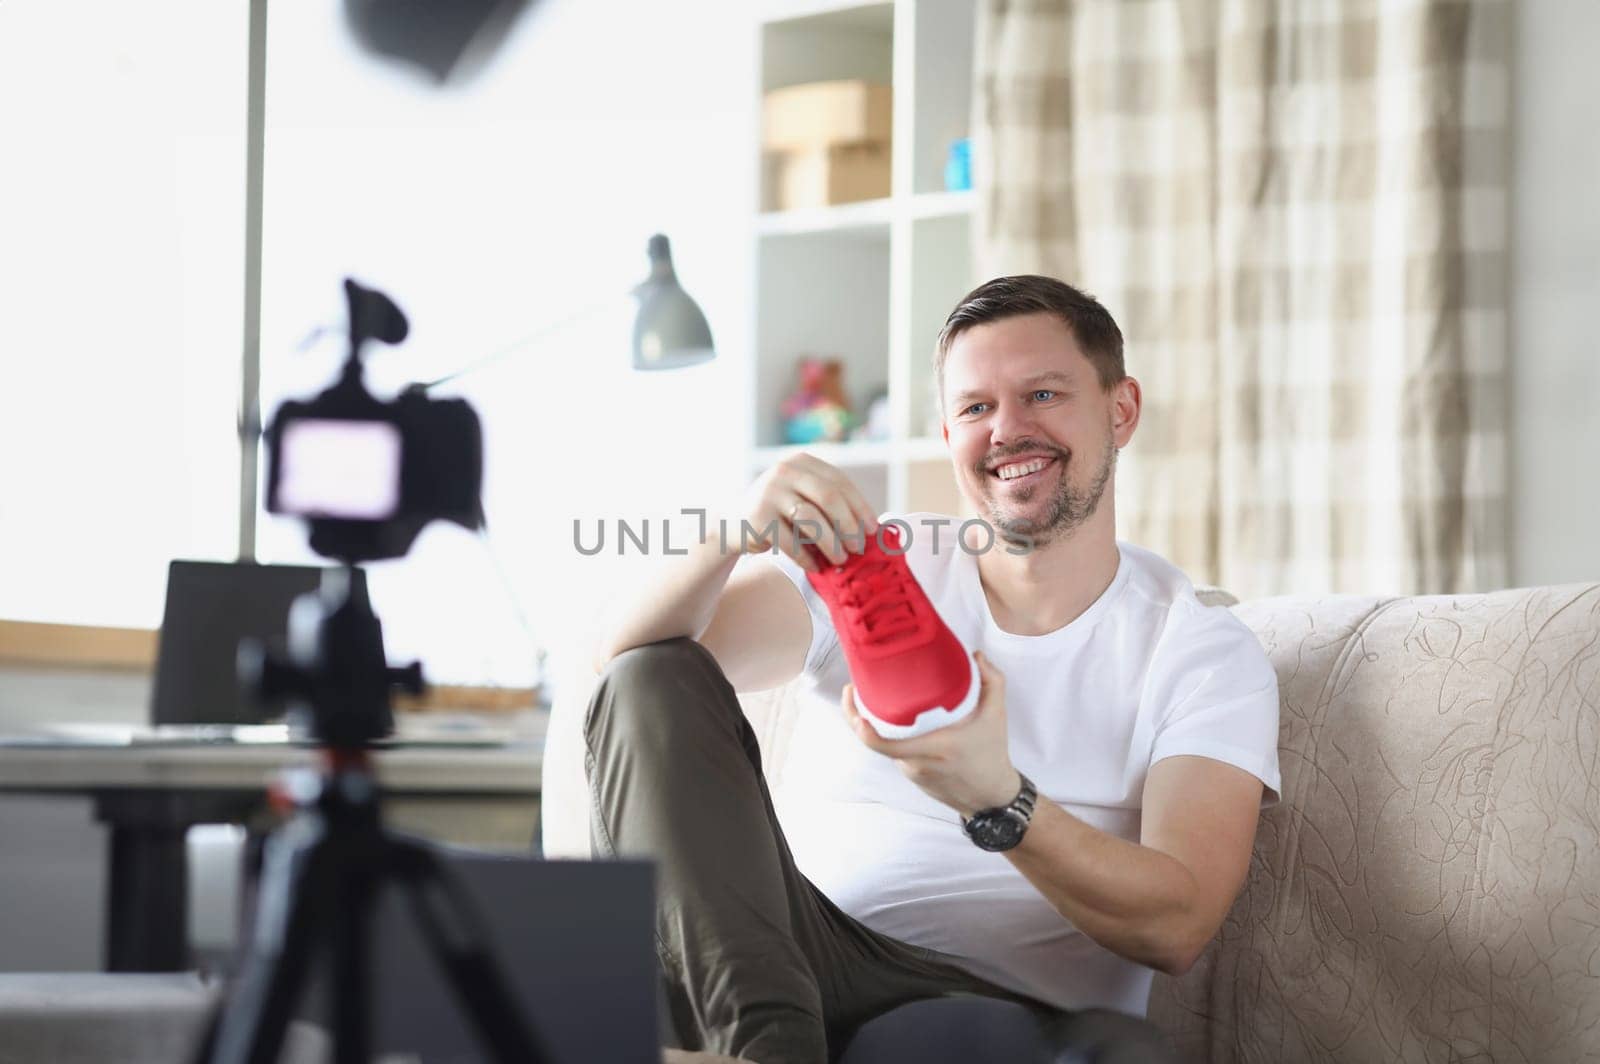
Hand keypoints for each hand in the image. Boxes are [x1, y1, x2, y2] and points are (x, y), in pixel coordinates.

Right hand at [732, 453, 877, 570]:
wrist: (735, 524)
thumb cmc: (781, 514)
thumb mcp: (803, 497)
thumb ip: (829, 503)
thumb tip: (870, 528)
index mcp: (802, 462)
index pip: (839, 481)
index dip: (859, 506)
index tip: (873, 529)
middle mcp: (785, 471)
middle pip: (828, 497)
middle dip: (848, 524)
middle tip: (859, 547)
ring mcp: (770, 492)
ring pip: (811, 519)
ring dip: (831, 543)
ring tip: (841, 559)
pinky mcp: (759, 517)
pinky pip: (791, 541)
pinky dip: (807, 557)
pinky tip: (816, 567)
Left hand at [840, 651, 1021, 817]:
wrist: (991, 798)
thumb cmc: (992, 755)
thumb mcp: (997, 716)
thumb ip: (992, 681)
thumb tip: (976, 655)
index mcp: (933, 748)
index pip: (884, 744)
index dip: (862, 728)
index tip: (854, 701)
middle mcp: (916, 763)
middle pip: (875, 742)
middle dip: (857, 716)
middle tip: (852, 690)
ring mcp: (912, 773)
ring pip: (886, 747)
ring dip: (878, 727)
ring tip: (873, 699)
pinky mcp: (913, 778)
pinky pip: (896, 755)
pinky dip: (892, 738)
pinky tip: (894, 721)